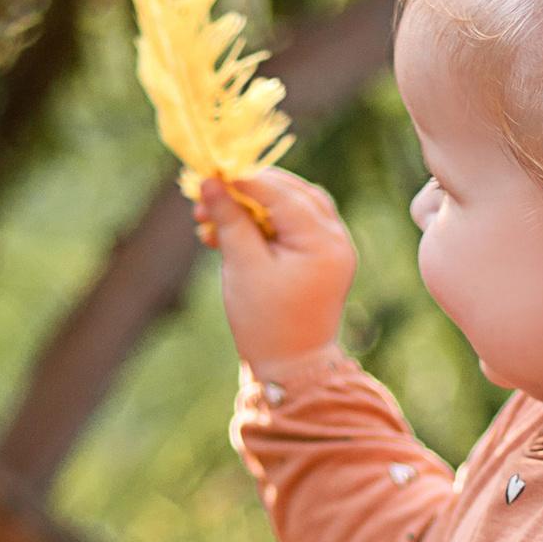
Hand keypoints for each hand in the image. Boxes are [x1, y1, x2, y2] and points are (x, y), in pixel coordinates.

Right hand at [199, 164, 355, 381]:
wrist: (291, 368)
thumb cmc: (265, 322)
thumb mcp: (243, 267)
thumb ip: (229, 220)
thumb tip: (209, 181)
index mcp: (323, 242)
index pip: (282, 194)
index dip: (243, 181)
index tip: (207, 174)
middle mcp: (336, 238)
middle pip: (290, 192)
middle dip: (246, 192)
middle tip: (206, 196)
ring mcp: (331, 247)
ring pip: (290, 206)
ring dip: (251, 207)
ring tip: (209, 218)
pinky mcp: (319, 256)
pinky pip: (291, 226)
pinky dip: (261, 224)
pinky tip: (225, 233)